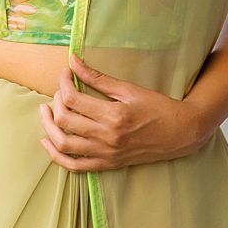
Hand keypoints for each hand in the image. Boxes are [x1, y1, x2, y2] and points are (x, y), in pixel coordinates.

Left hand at [38, 51, 209, 170]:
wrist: (180, 133)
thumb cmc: (158, 107)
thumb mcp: (129, 89)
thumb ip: (98, 78)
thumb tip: (74, 61)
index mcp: (113, 115)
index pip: (73, 99)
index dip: (63, 83)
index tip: (65, 73)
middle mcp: (107, 137)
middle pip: (64, 121)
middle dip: (55, 102)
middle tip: (59, 92)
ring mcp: (106, 154)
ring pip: (63, 145)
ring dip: (49, 128)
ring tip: (46, 113)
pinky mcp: (107, 164)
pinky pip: (74, 166)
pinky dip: (57, 156)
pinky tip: (48, 142)